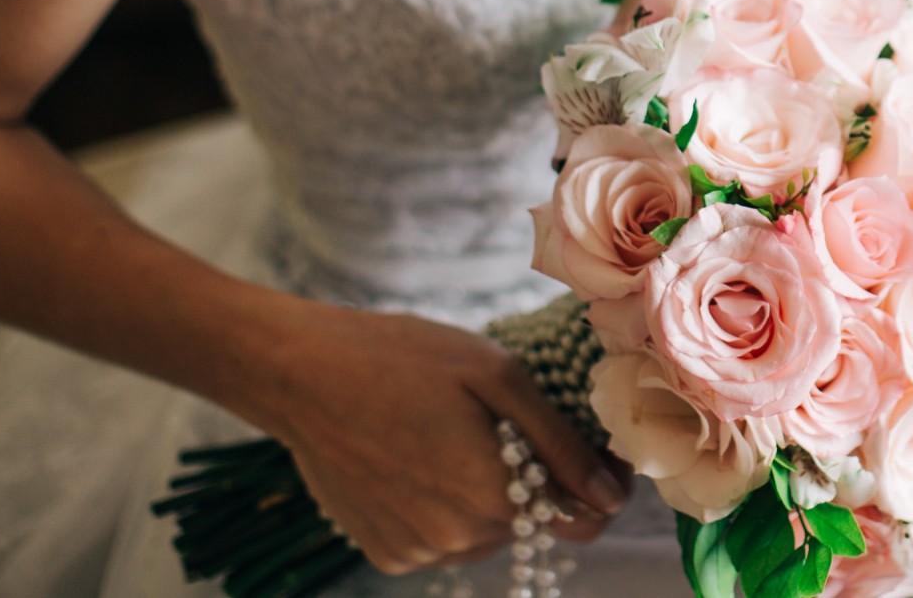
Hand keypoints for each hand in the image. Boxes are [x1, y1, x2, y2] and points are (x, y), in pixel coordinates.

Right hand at [244, 302, 631, 575]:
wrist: (302, 375)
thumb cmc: (404, 359)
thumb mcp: (497, 377)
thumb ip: (559, 443)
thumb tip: (610, 496)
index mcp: (493, 494)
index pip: (581, 523)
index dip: (598, 487)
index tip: (596, 453)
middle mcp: (457, 537)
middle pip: (534, 523)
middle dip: (537, 480)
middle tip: (506, 423)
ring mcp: (417, 550)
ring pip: (489, 533)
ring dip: (491, 495)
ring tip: (455, 435)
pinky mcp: (385, 553)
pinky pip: (444, 539)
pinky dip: (448, 508)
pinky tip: (423, 459)